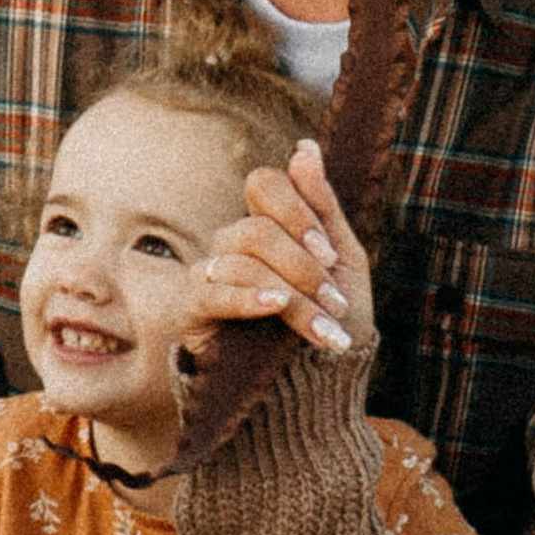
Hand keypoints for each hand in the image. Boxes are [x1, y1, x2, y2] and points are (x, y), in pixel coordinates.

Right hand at [186, 140, 374, 361]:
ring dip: (294, 297)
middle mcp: (232, 244)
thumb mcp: (343, 262)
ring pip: (242, 263)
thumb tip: (305, 147)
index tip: (329, 253)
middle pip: (256, 229)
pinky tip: (274, 308)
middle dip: (303, 267)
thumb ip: (323, 206)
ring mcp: (209, 275)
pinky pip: (212, 291)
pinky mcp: (192, 310)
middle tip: (335, 301)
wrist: (317, 386)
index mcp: (268, 224)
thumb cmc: (331, 320)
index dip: (297, 211)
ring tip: (325, 329)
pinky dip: (248, 298)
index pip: (264, 184)